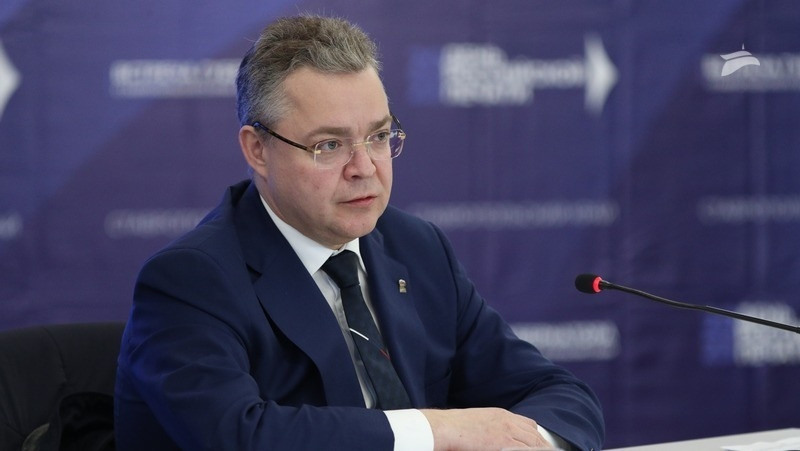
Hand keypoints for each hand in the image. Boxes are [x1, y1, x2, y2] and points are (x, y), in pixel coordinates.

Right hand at [420, 407, 553, 450]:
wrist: (444, 428)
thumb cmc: (454, 428)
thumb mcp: (477, 422)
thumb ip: (490, 429)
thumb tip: (492, 439)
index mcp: (501, 416)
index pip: (528, 425)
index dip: (536, 438)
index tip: (541, 446)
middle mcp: (508, 422)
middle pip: (534, 435)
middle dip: (543, 446)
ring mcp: (507, 434)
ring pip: (534, 444)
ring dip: (542, 450)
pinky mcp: (504, 445)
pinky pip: (527, 450)